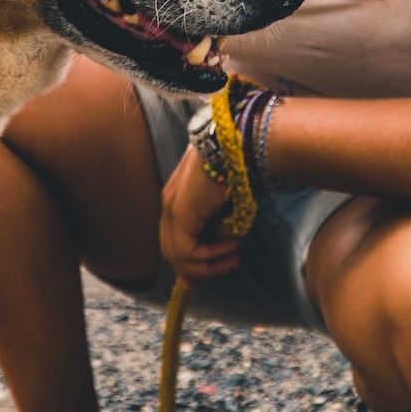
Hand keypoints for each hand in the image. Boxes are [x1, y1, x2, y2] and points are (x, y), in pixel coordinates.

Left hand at [160, 146, 241, 283]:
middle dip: (202, 267)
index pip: (174, 239)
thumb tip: (230, 248)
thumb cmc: (241, 166)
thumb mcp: (230, 201)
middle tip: (231, 263)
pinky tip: (232, 244)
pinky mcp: (179, 213)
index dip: (192, 260)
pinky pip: (187, 252)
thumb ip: (224, 223)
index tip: (218, 268)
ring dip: (210, 264)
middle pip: (172, 251)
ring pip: (178, 257)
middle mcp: (169, 203)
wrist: (237, 143)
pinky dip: (211, 256)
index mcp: (178, 197)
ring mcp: (171, 208)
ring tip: (234, 256)